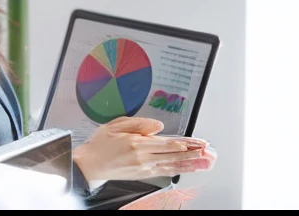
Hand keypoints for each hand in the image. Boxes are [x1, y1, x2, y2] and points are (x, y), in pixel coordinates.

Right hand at [72, 116, 215, 181]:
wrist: (89, 165)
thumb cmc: (100, 144)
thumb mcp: (116, 125)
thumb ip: (139, 123)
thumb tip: (159, 126)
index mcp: (137, 143)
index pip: (167, 143)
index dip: (185, 143)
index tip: (199, 143)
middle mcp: (142, 158)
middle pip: (173, 155)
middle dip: (193, 154)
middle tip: (209, 153)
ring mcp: (143, 168)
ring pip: (172, 165)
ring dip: (190, 164)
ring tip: (205, 163)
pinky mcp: (142, 175)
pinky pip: (165, 171)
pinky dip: (178, 170)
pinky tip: (188, 168)